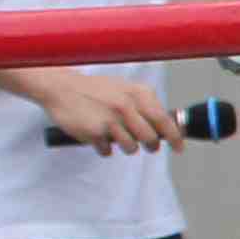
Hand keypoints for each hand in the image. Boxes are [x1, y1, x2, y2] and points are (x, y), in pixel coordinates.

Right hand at [28, 70, 179, 152]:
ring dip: (126, 147)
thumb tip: (170, 127)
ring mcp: (110, 120)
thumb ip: (145, 105)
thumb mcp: (124, 89)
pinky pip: (107, 151)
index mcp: (137, 93)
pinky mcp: (94, 132)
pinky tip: (97, 135)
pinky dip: (104, 148)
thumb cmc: (96, 91)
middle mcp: (126, 105)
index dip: (175, 137)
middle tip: (147, 145)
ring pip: (131, 148)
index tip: (179, 148)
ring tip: (115, 135)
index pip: (164, 120)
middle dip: (151, 146)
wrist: (60, 87)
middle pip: (151, 139)